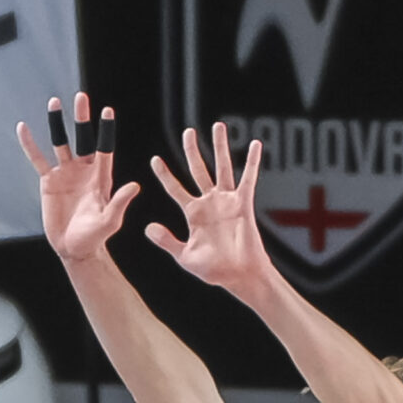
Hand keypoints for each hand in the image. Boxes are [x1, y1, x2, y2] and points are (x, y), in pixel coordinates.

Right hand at [16, 92, 139, 264]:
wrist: (74, 248)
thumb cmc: (95, 236)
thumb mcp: (110, 221)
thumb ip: (120, 203)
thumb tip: (135, 186)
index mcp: (100, 177)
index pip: (104, 148)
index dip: (105, 130)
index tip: (107, 111)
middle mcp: (83, 171)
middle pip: (83, 138)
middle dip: (82, 118)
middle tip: (81, 97)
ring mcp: (65, 174)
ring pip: (60, 143)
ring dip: (58, 123)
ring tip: (54, 102)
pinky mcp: (48, 182)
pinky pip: (38, 159)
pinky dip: (30, 145)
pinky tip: (23, 128)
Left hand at [147, 122, 272, 293]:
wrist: (239, 276)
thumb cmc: (214, 270)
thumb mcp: (185, 256)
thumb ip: (167, 241)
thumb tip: (148, 228)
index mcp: (193, 214)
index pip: (175, 189)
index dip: (165, 175)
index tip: (154, 159)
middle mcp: (209, 203)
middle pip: (198, 170)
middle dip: (192, 150)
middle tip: (187, 131)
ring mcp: (226, 202)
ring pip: (221, 168)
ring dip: (219, 147)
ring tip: (217, 125)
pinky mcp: (243, 204)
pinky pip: (248, 179)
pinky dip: (252, 162)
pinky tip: (254, 144)